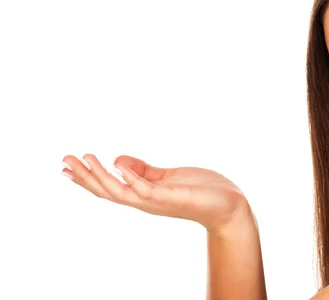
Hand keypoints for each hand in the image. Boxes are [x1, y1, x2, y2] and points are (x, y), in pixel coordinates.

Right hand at [62, 154, 251, 233]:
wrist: (229, 205)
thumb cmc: (201, 191)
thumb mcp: (167, 177)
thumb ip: (144, 171)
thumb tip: (118, 159)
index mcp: (143, 195)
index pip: (109, 188)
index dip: (86, 178)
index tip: (65, 166)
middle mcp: (146, 201)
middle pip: (107, 191)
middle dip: (85, 177)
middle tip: (64, 159)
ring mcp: (157, 201)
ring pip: (121, 192)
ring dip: (100, 176)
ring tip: (84, 158)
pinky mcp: (171, 197)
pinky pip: (146, 189)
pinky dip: (131, 178)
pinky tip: (118, 164)